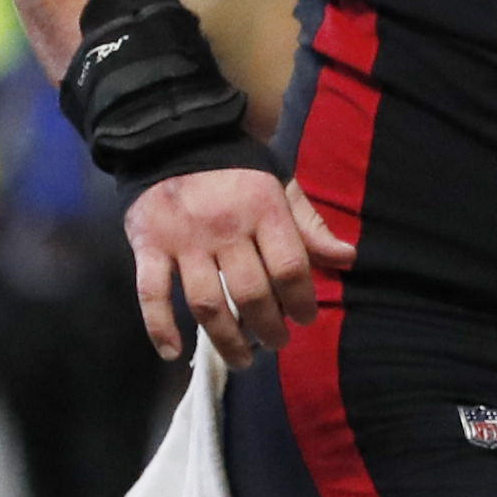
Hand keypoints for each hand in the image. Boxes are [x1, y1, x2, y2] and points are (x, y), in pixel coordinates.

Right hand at [126, 168, 356, 366]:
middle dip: (269, 328)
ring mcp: (184, 240)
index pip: (291, 267)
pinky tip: (172, 353)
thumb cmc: (235, 169)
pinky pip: (151, 293)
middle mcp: (225, 228)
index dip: (303, 300)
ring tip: (244, 359)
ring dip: (227, 339)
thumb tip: (348, 259)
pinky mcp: (148, 246)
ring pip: (206, 303)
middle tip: (277, 343)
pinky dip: (159, 327)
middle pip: (251, 293)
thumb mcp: (280, 186)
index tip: (306, 318)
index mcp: (263, 210)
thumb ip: (310, 225)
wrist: (172, 137)